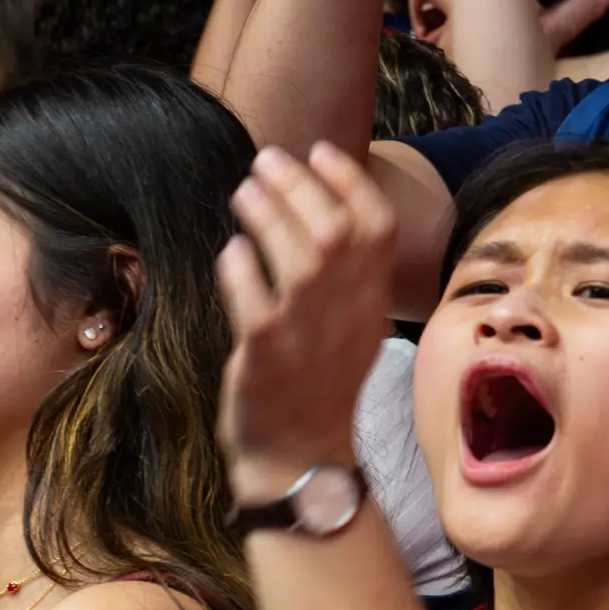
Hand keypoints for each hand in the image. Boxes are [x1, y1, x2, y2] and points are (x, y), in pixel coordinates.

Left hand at [217, 145, 399, 499]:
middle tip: (266, 161)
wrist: (303, 459)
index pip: (378, 227)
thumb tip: (319, 211)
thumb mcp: (353, 327)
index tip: (320, 150)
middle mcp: (346, 311)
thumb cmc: (320, 386)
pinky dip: (241, 270)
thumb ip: (346, 276)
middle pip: (335, 230)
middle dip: (299, 185)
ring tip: (243, 190)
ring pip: (298, 257)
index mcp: (370, 301)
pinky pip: (252, 302)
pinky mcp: (264, 355)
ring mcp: (306, 333)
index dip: (350, 181)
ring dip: (268, 214)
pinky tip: (231, 251)